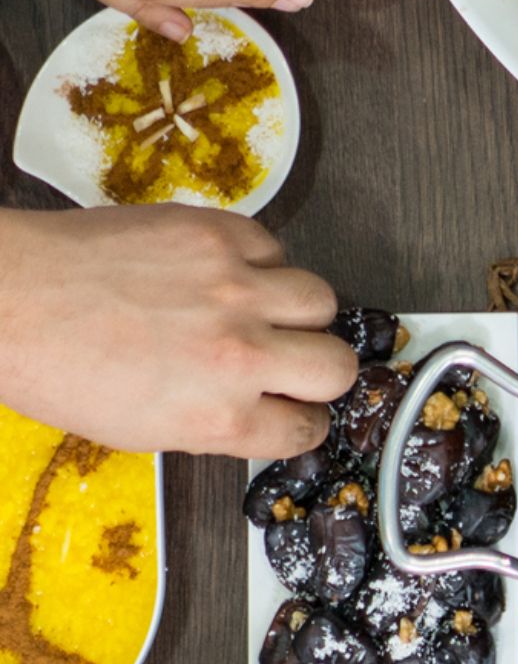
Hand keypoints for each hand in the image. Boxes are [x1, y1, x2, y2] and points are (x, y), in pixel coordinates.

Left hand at [0, 205, 354, 457]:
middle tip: (291, 361)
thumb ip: (215, 422)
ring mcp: (233, 288)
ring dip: (298, 311)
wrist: (6, 297)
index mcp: (217, 416)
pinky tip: (224, 273)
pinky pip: (275, 248)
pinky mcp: (216, 234)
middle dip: (318, 370)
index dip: (301, 418)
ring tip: (262, 310)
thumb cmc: (52, 364)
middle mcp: (238, 353)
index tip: (293, 407)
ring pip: (322, 301)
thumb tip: (257, 410)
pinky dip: (260, 262)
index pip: (307, 428)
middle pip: (338, 366)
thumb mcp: (139, 430)